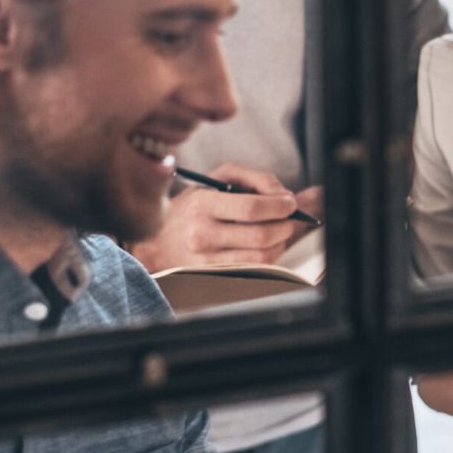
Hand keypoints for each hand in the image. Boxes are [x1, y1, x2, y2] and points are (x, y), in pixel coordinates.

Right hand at [131, 164, 306, 270]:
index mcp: (202, 204)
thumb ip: (255, 178)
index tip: (289, 202)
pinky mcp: (213, 274)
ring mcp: (206, 258)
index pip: (250, 208)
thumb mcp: (219, 178)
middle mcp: (201, 234)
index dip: (277, 206)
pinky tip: (267, 244)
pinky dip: (268, 255)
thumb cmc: (196, 203)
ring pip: (260, 256)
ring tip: (280, 230)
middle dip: (285, 225)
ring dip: (280, 242)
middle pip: (259, 235)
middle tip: (291, 217)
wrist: (161, 240)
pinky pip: (252, 268)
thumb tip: (283, 195)